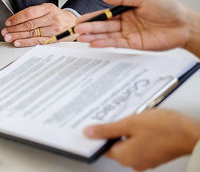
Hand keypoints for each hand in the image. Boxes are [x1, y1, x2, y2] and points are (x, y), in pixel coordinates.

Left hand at [1, 3, 76, 46]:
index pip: (29, 13)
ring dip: (18, 36)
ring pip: (32, 33)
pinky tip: (18, 42)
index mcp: (49, 8)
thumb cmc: (58, 16)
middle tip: (5, 31)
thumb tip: (16, 19)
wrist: (74, 23)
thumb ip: (35, 12)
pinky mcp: (53, 39)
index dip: (17, 18)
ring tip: (8, 37)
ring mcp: (53, 29)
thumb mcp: (48, 9)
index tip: (8, 22)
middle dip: (15, 28)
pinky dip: (26, 42)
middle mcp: (52, 18)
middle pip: (29, 24)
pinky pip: (37, 41)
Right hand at [74, 0, 190, 50]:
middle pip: (103, 26)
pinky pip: (116, 44)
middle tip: (76, 30)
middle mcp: (125, 23)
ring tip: (81, 37)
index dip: (92, 17)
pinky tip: (95, 43)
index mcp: (126, 10)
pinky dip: (105, 44)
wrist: (184, 25)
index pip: (104, 14)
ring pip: (107, 36)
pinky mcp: (133, 44)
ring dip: (94, 37)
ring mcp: (128, 34)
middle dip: (89, 28)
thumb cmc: (168, 9)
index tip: (80, 20)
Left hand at [84, 109, 199, 170]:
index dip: (97, 134)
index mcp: (125, 156)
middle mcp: (133, 162)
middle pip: (114, 144)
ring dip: (126, 130)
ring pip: (127, 143)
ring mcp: (144, 159)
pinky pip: (138, 144)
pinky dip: (137, 134)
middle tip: (116, 116)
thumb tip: (88, 133)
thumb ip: (107, 129)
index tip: (94, 123)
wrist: (192, 134)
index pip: (102, 147)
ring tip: (131, 117)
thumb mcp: (130, 123)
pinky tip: (141, 123)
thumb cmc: (165, 128)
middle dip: (113, 130)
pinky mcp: (153, 154)